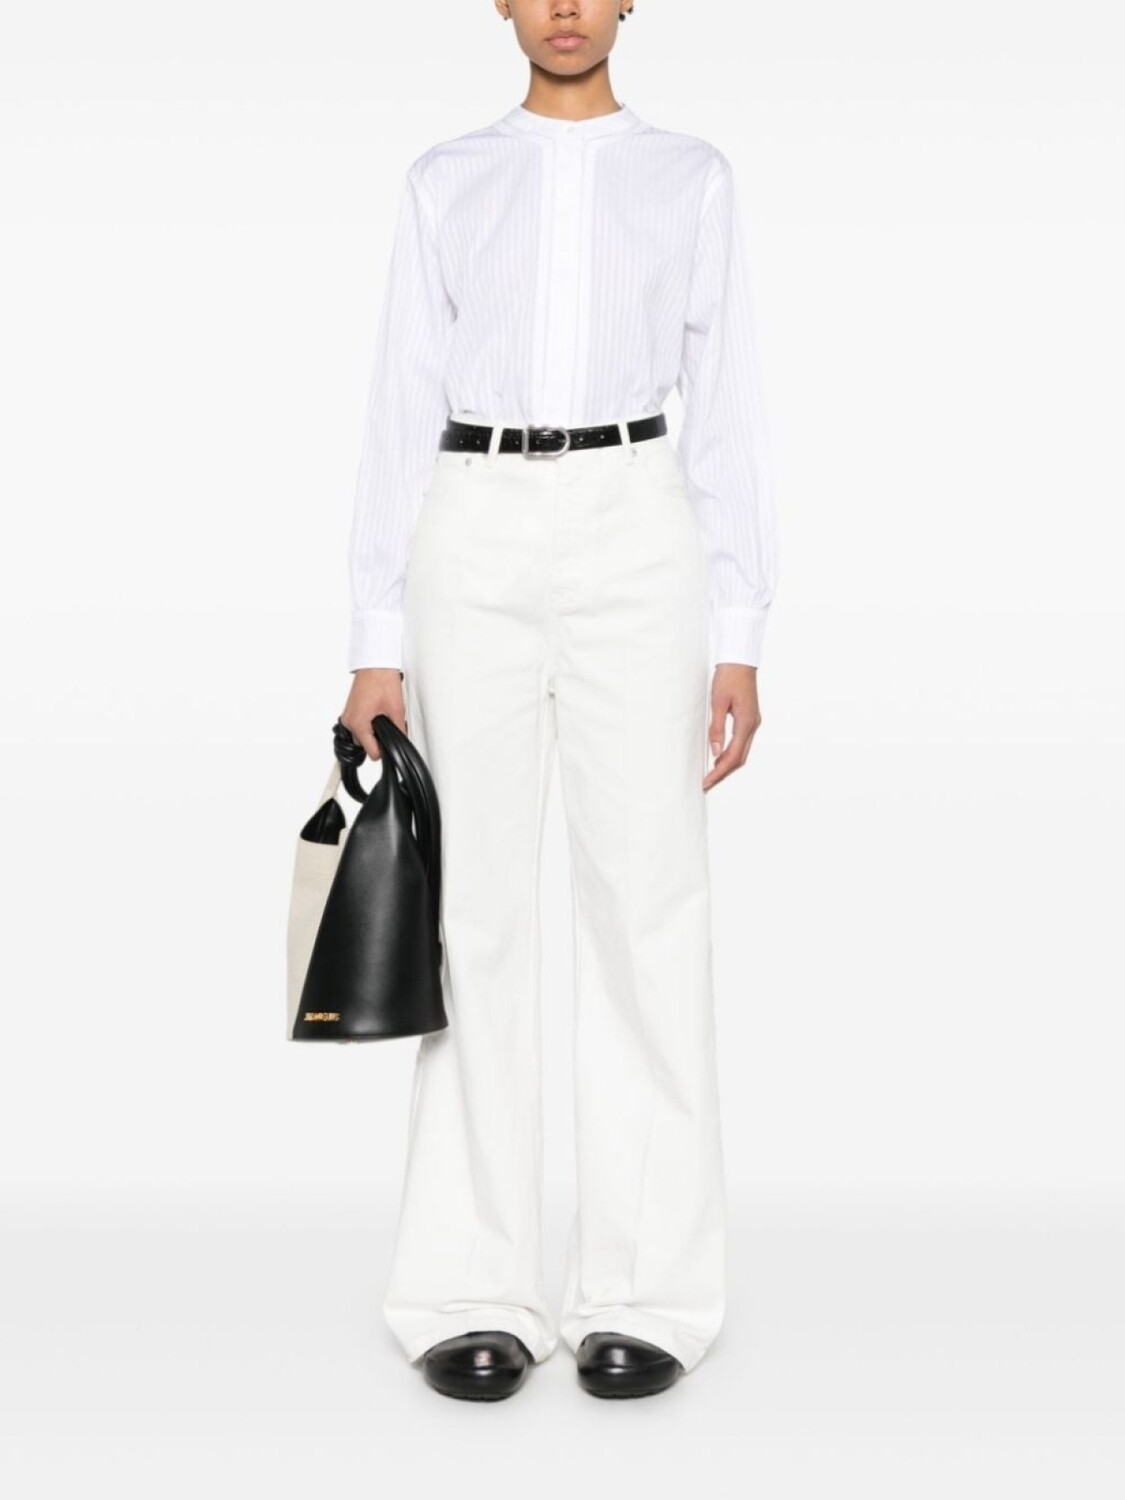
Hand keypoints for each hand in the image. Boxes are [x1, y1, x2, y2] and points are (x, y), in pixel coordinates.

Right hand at [340, 667, 406, 760]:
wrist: (375, 664)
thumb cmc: (382, 680)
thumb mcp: (396, 709)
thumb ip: (399, 730)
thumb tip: (402, 740)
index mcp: (358, 724)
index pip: (372, 753)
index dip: (385, 750)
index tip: (391, 743)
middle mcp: (349, 721)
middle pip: (365, 745)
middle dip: (378, 738)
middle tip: (388, 724)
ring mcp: (348, 715)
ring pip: (361, 735)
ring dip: (372, 730)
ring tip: (382, 716)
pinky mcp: (349, 710)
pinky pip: (358, 724)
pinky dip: (367, 723)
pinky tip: (375, 712)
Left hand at [703, 664, 761, 791]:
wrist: (740, 660)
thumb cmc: (728, 677)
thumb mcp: (718, 702)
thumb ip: (717, 728)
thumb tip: (714, 752)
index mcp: (746, 723)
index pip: (733, 756)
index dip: (719, 771)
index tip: (706, 782)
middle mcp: (753, 725)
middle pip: (739, 759)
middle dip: (723, 773)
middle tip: (707, 784)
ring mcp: (753, 722)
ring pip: (742, 752)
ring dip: (727, 765)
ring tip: (711, 774)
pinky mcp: (750, 718)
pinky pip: (742, 743)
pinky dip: (730, 753)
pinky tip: (719, 757)